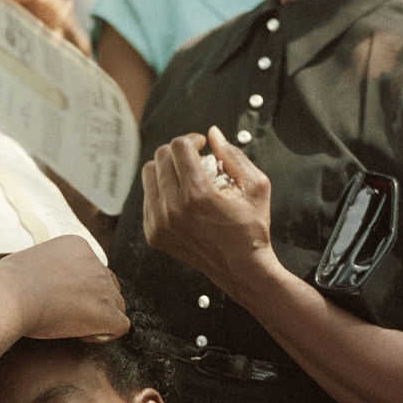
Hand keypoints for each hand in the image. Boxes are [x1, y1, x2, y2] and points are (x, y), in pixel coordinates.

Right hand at [8, 235, 127, 342]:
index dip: (79, 288)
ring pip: (117, 305)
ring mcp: (103, 287)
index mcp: (78, 246)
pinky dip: (105, 334)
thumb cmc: (7, 282)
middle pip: (108, 286)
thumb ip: (43, 267)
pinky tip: (83, 335)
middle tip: (68, 314)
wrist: (9, 296)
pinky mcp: (106, 313)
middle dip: (93, 302)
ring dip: (100, 317)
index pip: (91, 269)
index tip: (59, 298)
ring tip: (74, 326)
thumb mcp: (27, 260)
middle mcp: (95, 263)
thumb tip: (34, 278)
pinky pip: (121, 326)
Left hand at [142, 126, 273, 295]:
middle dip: (179, 151)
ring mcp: (160, 224)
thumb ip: (233, 155)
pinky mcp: (154, 235)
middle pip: (161, 157)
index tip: (202, 145)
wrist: (242, 270)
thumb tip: (212, 133)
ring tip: (186, 175)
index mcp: (197, 195)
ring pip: (149, 174)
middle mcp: (173, 210)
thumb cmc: (252, 227)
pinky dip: (162, 190)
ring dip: (167, 168)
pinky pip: (147, 197)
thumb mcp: (255, 186)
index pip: (179, 146)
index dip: (192, 139)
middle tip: (195, 159)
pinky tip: (180, 196)